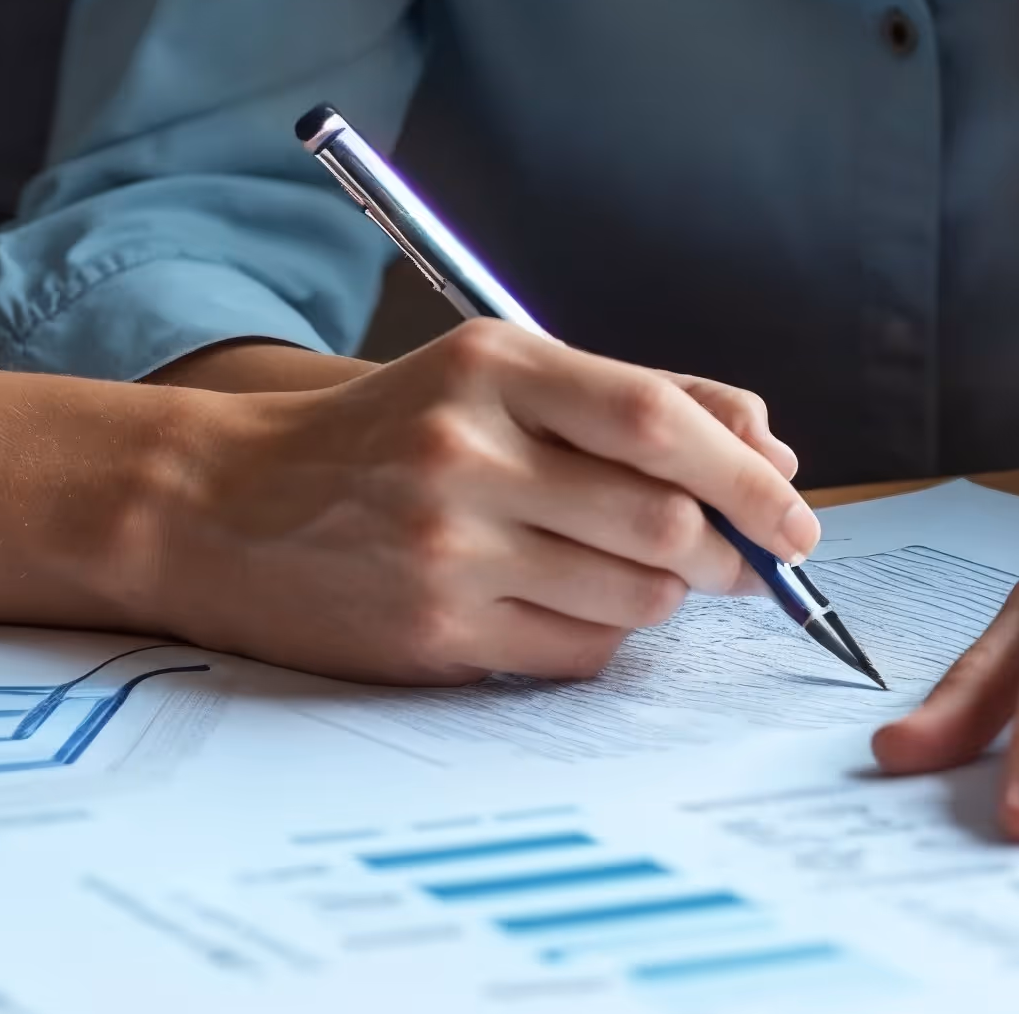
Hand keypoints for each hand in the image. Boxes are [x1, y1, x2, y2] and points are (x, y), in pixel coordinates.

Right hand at [145, 318, 815, 683]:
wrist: (223, 503)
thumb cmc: (379, 435)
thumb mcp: (491, 376)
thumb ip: (630, 395)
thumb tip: (766, 440)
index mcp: (492, 364)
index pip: (658, 418)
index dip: (746, 470)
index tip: (795, 506)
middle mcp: (468, 449)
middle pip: (661, 519)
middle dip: (732, 549)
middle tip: (750, 560)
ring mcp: (448, 547)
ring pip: (633, 596)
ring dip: (669, 596)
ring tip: (645, 575)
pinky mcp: (433, 633)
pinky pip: (577, 653)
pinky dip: (607, 638)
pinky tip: (575, 607)